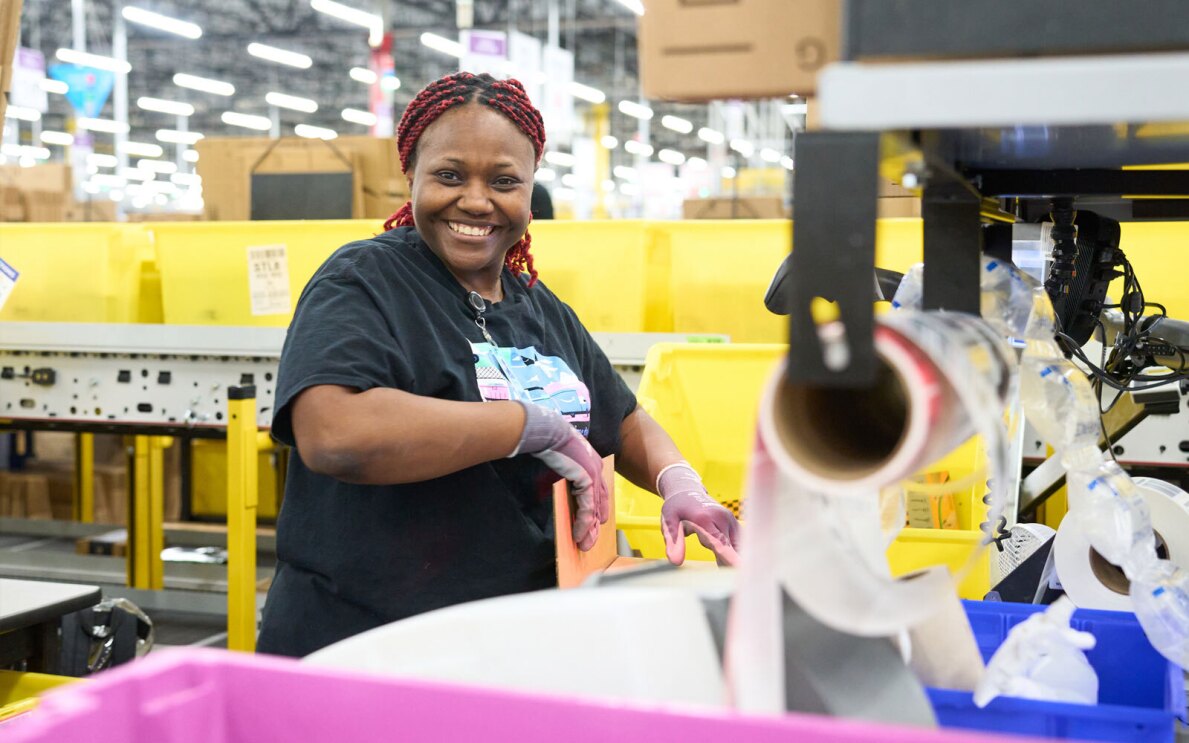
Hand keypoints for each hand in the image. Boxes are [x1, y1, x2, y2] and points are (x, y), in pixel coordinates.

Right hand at [511, 402, 608, 550]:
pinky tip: (579, 533)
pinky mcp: (588, 481)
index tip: (594, 524)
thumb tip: (547, 491)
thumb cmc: (550, 444)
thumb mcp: (559, 464)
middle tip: (590, 540)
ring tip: (584, 543)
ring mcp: (594, 475)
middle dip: (595, 524)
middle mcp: (597, 470)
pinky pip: (588, 508)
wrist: (550, 433)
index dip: (597, 508)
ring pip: (594, 509)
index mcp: (592, 463)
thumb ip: (560, 479)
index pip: (597, 491)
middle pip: (599, 503)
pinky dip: (584, 523)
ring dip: (589, 529)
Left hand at [658, 463, 740, 566]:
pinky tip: (725, 565)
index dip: (731, 558)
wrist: (687, 490)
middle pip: (733, 548)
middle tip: (731, 582)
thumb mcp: (668, 521)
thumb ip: (673, 541)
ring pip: (738, 547)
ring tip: (725, 573)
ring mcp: (730, 521)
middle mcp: (722, 518)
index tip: (742, 570)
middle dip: (733, 565)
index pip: (720, 543)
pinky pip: (738, 544)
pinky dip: (734, 555)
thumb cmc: (676, 507)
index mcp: (705, 519)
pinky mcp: (734, 525)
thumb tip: (675, 562)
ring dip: (732, 561)